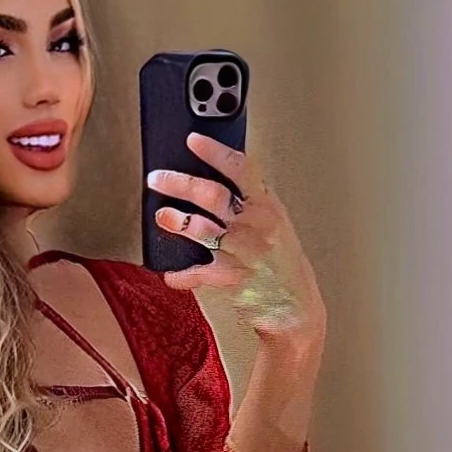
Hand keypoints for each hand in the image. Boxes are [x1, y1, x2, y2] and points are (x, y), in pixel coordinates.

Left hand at [145, 136, 326, 356]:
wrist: (295, 310)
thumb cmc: (284, 269)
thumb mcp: (278, 228)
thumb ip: (253, 207)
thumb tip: (217, 187)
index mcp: (269, 208)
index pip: (242, 169)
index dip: (215, 152)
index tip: (194, 140)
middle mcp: (255, 226)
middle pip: (211, 194)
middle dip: (179, 183)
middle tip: (157, 178)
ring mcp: (242, 252)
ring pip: (200, 228)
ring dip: (176, 220)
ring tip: (163, 216)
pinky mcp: (229, 278)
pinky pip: (196, 271)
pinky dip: (180, 274)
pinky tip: (171, 274)